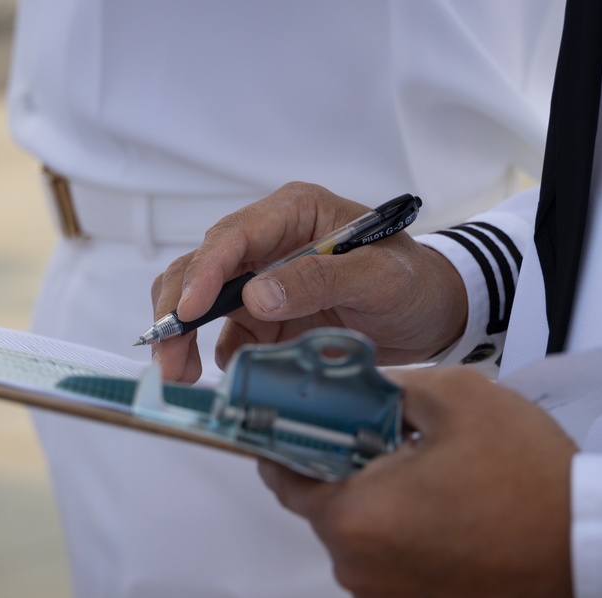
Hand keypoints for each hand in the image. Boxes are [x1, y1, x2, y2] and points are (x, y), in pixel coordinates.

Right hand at [151, 183, 467, 382]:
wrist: (433, 314)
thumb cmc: (414, 282)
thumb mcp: (378, 277)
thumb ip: (320, 280)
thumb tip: (256, 297)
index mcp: (294, 213)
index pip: (233, 236)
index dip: (204, 272)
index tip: (187, 313)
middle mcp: (269, 242)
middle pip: (201, 267)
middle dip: (177, 311)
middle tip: (168, 356)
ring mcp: (262, 281)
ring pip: (202, 303)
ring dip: (184, 337)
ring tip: (179, 376)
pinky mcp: (265, 319)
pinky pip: (229, 337)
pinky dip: (219, 357)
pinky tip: (231, 379)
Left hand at [259, 366, 579, 597]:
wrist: (596, 550)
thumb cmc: (532, 482)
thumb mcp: (459, 397)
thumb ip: (393, 385)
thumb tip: (362, 387)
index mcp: (357, 516)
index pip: (287, 480)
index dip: (290, 448)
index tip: (298, 432)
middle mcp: (361, 572)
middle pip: (330, 513)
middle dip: (353, 478)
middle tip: (395, 450)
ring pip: (363, 548)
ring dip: (384, 518)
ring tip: (435, 491)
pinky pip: (390, 581)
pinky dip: (406, 555)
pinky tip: (449, 529)